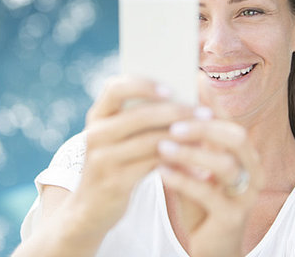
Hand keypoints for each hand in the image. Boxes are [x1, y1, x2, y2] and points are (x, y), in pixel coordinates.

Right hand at [72, 76, 195, 237]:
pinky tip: (195, 164)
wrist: (89, 209)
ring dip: (181, 137)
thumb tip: (185, 102)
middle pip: (139, 115)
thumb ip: (139, 120)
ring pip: (150, 141)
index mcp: (97, 116)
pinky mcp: (115, 181)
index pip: (116, 88)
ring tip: (205, 136)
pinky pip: (153, 165)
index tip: (171, 88)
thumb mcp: (117, 139)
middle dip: (176, 112)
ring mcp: (103, 158)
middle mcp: (96, 134)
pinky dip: (176, 162)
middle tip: (204, 114)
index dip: (144, 85)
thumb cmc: (114, 164)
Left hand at [158, 118, 263, 256]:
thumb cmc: (201, 202)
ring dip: (191, 153)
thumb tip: (164, 112)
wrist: (212, 247)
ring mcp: (246, 195)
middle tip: (172, 125)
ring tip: (162, 147)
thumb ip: (187, 146)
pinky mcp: (233, 217)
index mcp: (245, 155)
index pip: (230, 122)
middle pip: (236, 137)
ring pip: (225, 164)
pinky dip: (183, 179)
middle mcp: (253, 171)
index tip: (175, 106)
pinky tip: (161, 172)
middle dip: (203, 128)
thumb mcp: (195, 169)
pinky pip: (208, 193)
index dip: (205, 112)